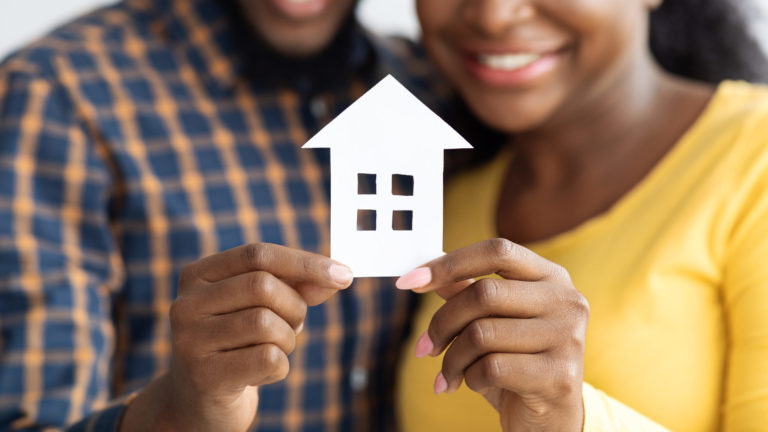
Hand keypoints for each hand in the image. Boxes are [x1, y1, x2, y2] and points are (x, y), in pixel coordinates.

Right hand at [124, 243, 353, 431]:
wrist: (201, 400)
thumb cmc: (239, 343)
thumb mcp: (264, 307)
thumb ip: (298, 286)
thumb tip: (337, 276)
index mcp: (198, 275)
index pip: (258, 254)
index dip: (306, 263)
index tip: (345, 275)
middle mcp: (185, 303)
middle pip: (263, 286)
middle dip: (295, 307)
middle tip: (295, 326)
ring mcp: (190, 340)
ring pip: (266, 323)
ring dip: (288, 339)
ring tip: (274, 349)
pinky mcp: (204, 376)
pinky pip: (268, 359)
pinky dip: (280, 366)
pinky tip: (261, 373)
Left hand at [396, 238, 588, 431]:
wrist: (552, 418)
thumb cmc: (517, 361)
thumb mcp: (491, 322)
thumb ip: (466, 291)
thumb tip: (424, 272)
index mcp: (551, 276)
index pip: (497, 251)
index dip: (448, 264)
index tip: (408, 281)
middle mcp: (566, 301)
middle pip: (483, 294)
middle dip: (442, 323)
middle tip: (425, 347)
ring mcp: (567, 338)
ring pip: (482, 334)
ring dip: (452, 358)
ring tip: (448, 374)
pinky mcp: (559, 376)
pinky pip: (492, 367)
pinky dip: (470, 377)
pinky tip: (473, 384)